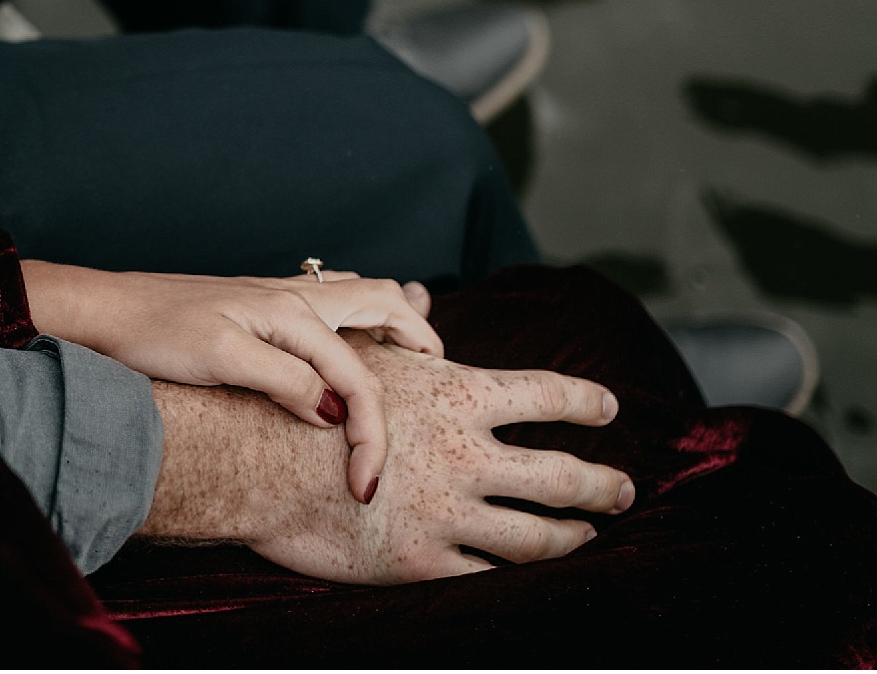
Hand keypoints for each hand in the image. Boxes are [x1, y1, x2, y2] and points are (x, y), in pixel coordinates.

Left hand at [22, 261, 439, 501]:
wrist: (104, 311)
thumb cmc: (153, 333)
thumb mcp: (220, 358)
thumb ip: (284, 380)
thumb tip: (335, 410)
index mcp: (292, 311)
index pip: (359, 379)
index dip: (373, 437)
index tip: (366, 488)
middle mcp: (294, 296)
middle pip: (385, 304)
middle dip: (420, 344)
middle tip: (435, 387)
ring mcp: (277, 297)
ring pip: (361, 296)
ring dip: (394, 324)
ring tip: (414, 360)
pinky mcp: (258, 307)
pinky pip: (331, 304)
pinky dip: (360, 319)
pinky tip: (352, 340)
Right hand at [142, 346, 633, 584]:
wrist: (251, 458)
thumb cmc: (297, 397)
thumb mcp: (360, 351)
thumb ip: (402, 334)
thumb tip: (423, 295)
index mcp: (459, 396)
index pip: (547, 394)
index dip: (584, 401)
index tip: (608, 406)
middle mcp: (467, 455)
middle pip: (562, 474)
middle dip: (603, 484)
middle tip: (625, 488)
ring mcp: (450, 512)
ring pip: (537, 536)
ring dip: (573, 537)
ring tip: (590, 536)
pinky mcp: (424, 560)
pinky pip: (487, 577)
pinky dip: (519, 580)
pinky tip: (530, 579)